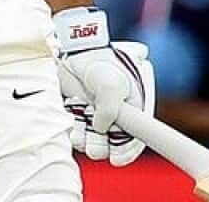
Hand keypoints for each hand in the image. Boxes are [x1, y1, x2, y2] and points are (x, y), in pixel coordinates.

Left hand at [55, 8, 154, 166]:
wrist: (72, 50)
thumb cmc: (97, 63)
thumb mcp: (111, 85)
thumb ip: (110, 111)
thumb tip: (101, 129)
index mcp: (133, 109)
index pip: (136, 139)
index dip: (127, 152)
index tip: (116, 158)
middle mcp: (116, 116)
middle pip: (113, 145)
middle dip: (103, 147)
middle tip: (93, 139)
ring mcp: (96, 116)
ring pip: (93, 142)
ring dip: (87, 141)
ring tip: (81, 129)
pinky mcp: (78, 114)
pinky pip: (77, 134)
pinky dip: (74, 134)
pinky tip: (73, 124)